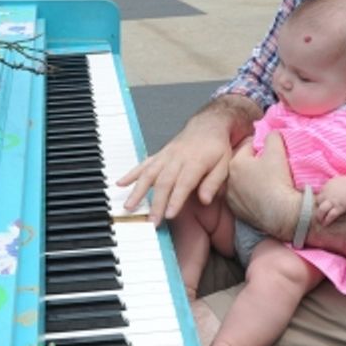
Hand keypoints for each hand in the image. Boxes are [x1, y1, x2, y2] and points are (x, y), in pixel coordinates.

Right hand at [118, 111, 233, 225]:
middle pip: (164, 182)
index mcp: (195, 162)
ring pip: (149, 174)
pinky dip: (131, 174)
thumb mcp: (225, 164)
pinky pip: (143, 164)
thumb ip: (214, 182)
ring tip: (129, 206)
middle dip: (156, 203)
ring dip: (138, 191)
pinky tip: (120, 184)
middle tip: (151, 221)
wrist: (208, 125)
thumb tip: (205, 200)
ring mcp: (166, 156)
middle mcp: (177, 158)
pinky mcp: (159, 154)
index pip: (184, 183)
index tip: (169, 215)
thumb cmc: (217, 147)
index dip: (175, 200)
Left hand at [225, 134, 299, 241]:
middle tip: (270, 166)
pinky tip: (263, 196)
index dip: (262, 146)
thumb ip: (273, 137)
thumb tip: (272, 133)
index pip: (248, 146)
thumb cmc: (278, 180)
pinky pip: (244, 198)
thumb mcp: (277, 151)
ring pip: (242, 182)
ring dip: (251, 179)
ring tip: (267, 182)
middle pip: (244, 164)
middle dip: (254, 163)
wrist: (283, 213)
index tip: (272, 150)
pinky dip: (251, 195)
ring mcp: (231, 197)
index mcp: (235, 163)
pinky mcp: (237, 212)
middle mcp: (228, 180)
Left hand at [315, 176, 345, 225]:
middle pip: (318, 202)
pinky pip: (330, 215)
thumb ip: (331, 185)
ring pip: (321, 210)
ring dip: (319, 216)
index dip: (320, 202)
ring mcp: (333, 201)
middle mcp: (328, 194)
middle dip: (317, 209)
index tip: (321, 207)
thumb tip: (328, 189)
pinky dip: (327, 220)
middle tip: (318, 215)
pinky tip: (326, 224)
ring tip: (320, 221)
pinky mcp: (340, 207)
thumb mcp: (337, 181)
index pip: (319, 196)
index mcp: (327, 187)